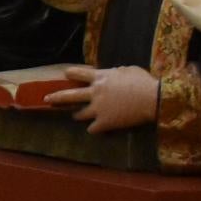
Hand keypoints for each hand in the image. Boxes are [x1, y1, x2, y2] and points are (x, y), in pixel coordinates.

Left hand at [43, 63, 159, 133]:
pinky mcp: (104, 122)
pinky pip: (92, 128)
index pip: (78, 73)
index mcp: (100, 77)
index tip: (65, 74)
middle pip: (68, 95)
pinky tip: (95, 129)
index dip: (71, 74)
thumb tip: (112, 73)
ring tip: (75, 115)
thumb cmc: (144, 81)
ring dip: (77, 114)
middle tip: (47, 99)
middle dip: (56, 97)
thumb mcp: (128, 70)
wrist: (153, 98)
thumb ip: (115, 73)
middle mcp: (95, 92)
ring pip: (79, 114)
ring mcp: (98, 108)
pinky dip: (94, 129)